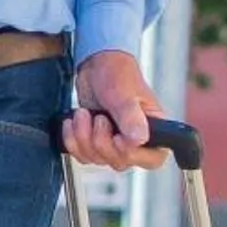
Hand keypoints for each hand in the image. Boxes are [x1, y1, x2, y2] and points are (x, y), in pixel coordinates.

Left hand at [62, 50, 166, 171]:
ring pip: (97, 159)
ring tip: (84, 114)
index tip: (118, 138)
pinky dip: (72, 140)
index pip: (153, 159)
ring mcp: (115, 142)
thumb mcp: (124, 93)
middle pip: (120, 161)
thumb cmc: (117, 73)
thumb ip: (130, 116)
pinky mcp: (96, 142)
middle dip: (101, 141)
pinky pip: (82, 155)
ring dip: (83, 137)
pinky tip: (73, 122)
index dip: (133, 154)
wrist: (96, 65)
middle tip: (99, 117)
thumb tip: (139, 140)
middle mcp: (136, 139)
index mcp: (153, 128)